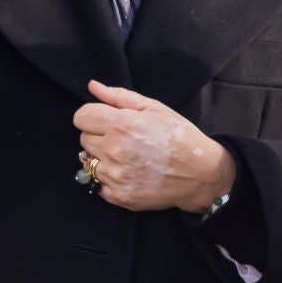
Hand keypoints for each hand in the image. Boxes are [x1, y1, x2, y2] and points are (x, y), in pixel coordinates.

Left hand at [74, 80, 235, 212]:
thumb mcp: (155, 108)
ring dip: (104, 159)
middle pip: (84, 139)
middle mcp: (114, 150)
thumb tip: (93, 86)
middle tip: (126, 140)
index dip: (94, 117)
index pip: (81, 117)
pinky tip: (130, 173)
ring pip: (88, 163)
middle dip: (100, 137)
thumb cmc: (180, 137)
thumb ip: (119, 96)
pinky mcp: (119, 196)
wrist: (201, 173)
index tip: (108, 121)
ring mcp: (115, 176)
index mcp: (122, 124)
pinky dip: (110, 179)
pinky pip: (98, 184)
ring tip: (129, 158)